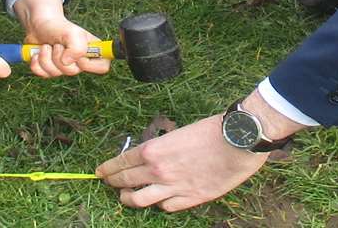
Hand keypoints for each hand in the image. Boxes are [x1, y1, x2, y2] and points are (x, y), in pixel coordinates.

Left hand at [13, 0, 112, 78]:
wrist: (39, 25)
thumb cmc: (59, 26)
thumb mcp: (72, 32)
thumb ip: (77, 47)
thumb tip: (67, 62)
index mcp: (91, 51)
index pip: (103, 66)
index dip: (90, 65)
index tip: (79, 56)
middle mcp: (79, 61)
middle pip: (73, 72)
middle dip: (60, 56)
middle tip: (58, 44)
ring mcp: (64, 67)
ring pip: (55, 73)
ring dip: (46, 56)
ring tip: (47, 45)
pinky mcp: (49, 70)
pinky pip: (42, 74)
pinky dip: (36, 62)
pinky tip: (38, 53)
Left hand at [97, 113, 268, 211]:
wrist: (237, 142)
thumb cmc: (212, 130)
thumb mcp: (179, 133)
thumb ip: (162, 148)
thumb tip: (152, 156)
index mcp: (154, 149)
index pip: (122, 162)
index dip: (108, 168)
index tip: (100, 172)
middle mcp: (158, 170)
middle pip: (125, 180)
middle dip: (112, 182)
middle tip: (108, 183)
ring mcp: (172, 187)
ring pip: (139, 200)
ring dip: (128, 199)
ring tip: (125, 197)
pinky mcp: (189, 198)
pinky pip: (165, 207)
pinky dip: (159, 204)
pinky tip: (158, 201)